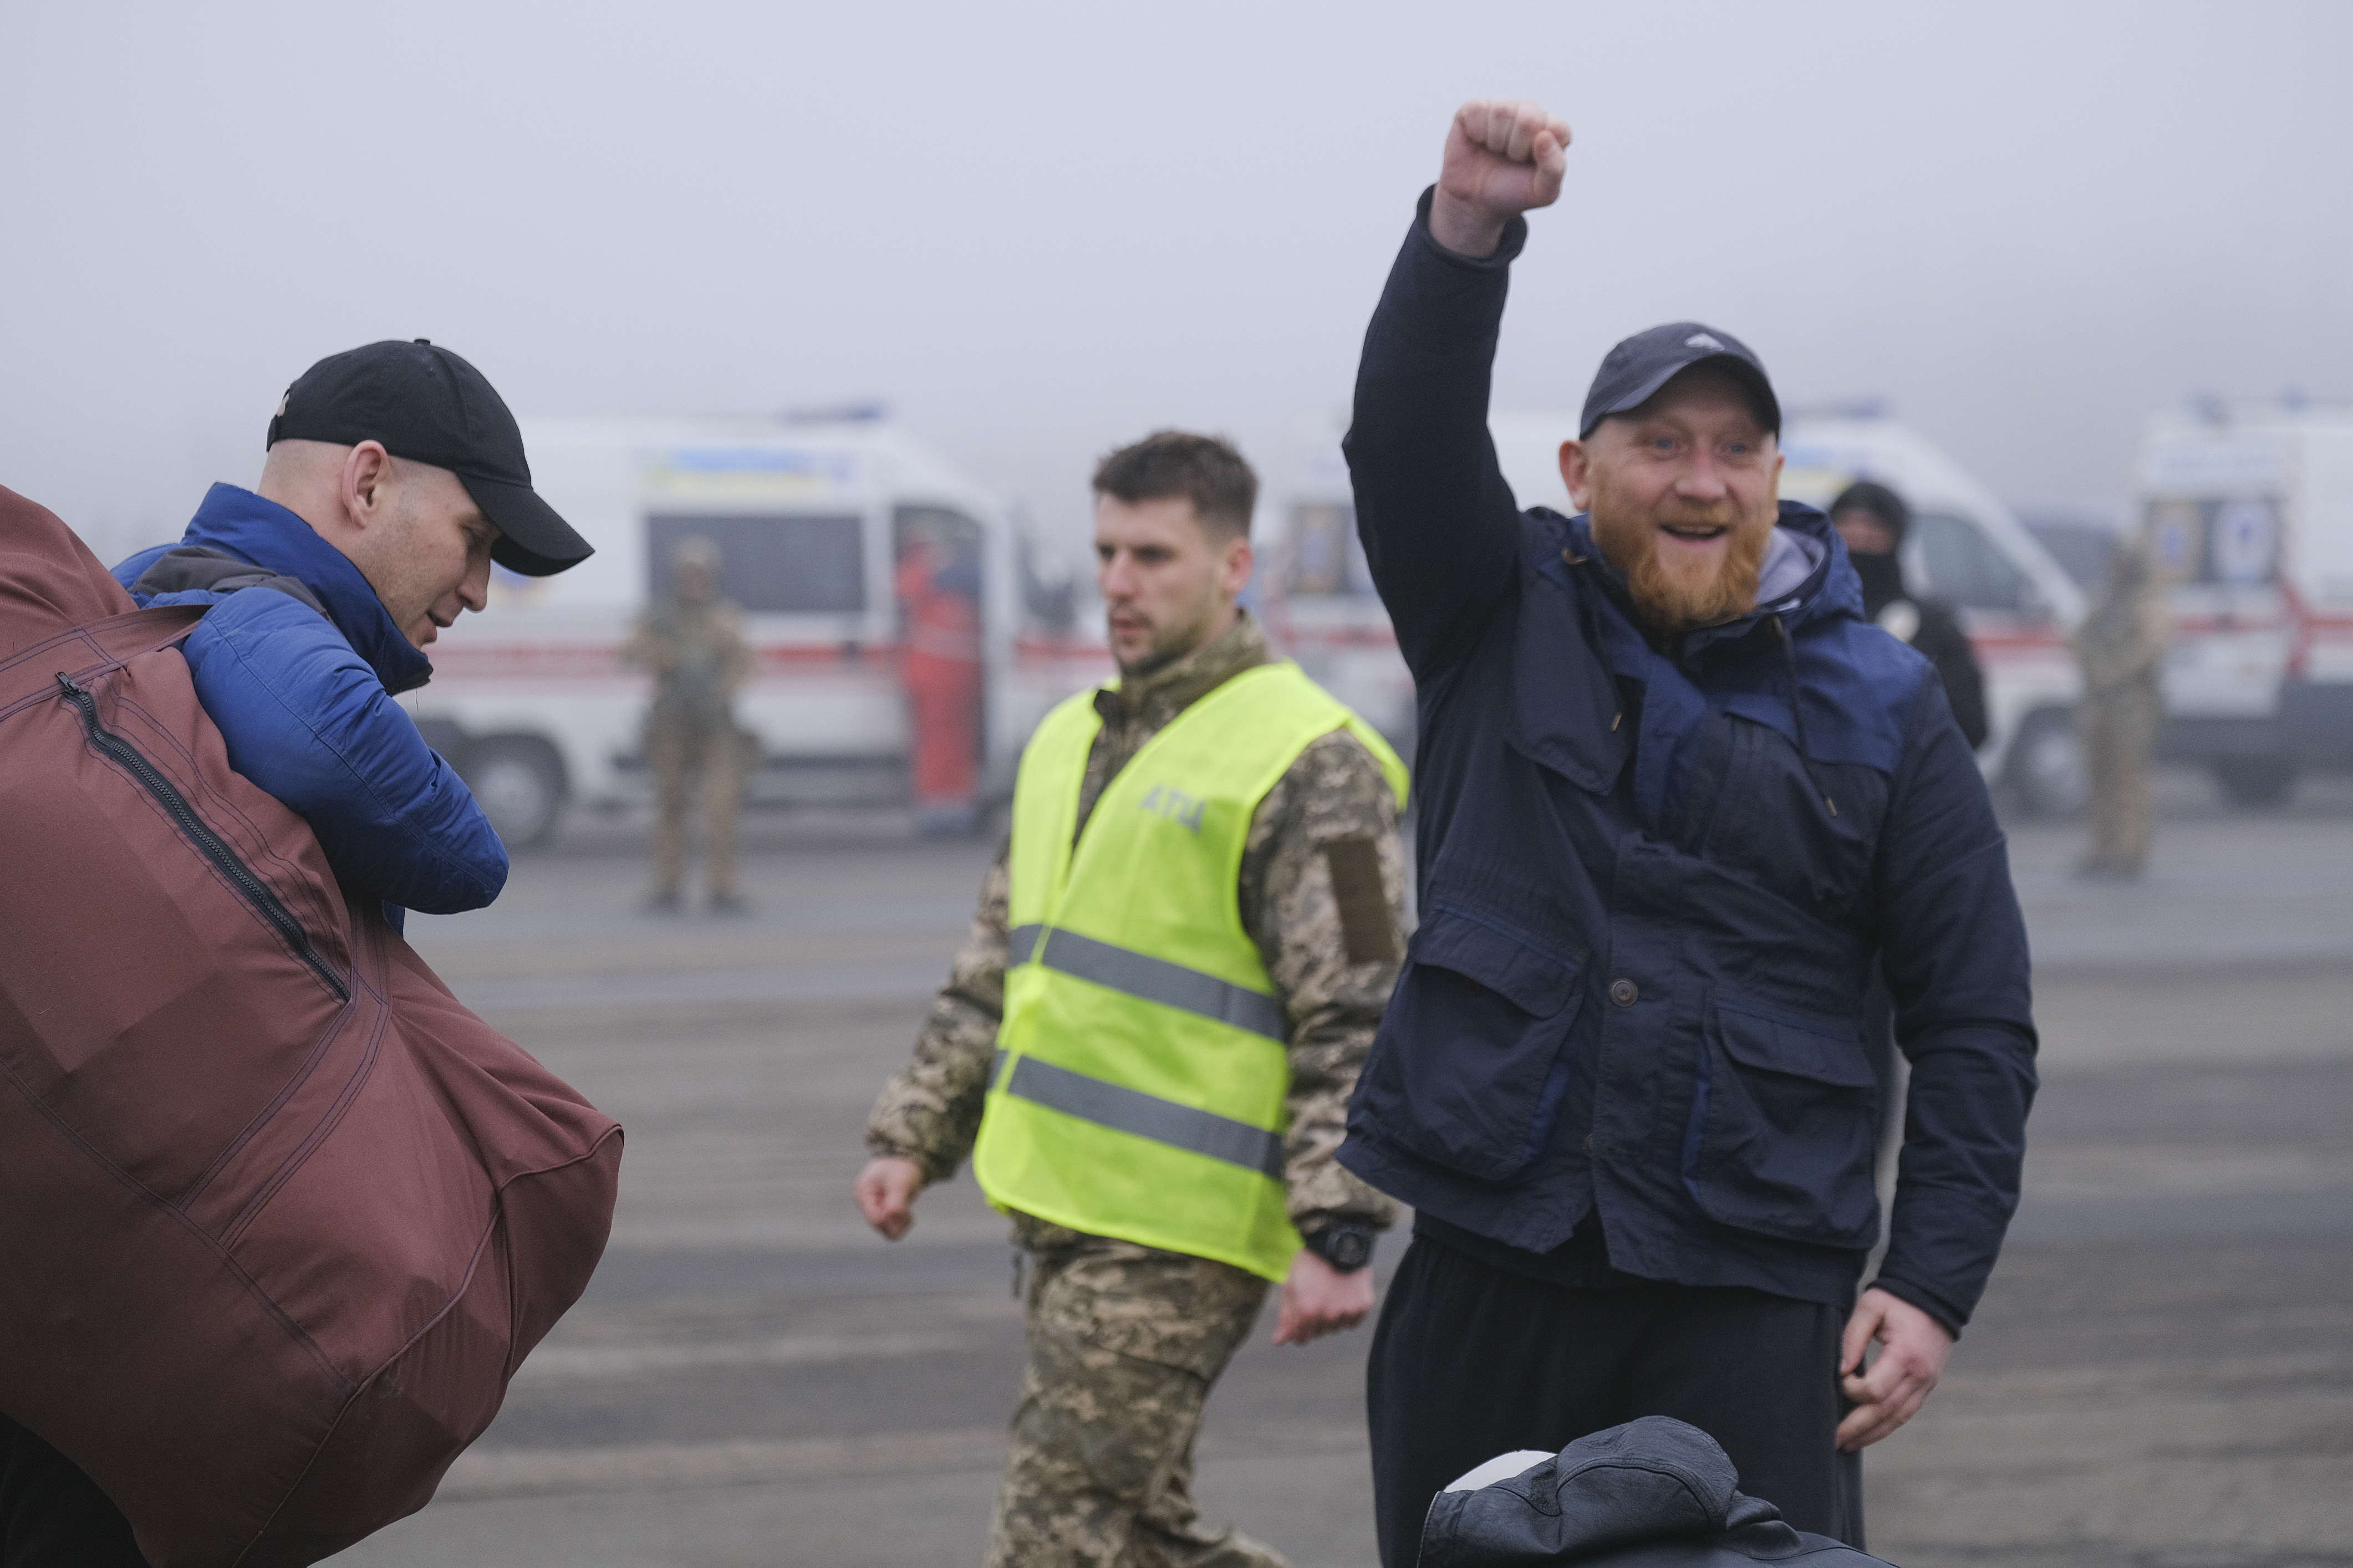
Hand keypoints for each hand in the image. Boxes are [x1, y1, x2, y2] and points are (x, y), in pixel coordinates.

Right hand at [854, 1156, 924, 1240]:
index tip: (907, 1212)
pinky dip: (902, 1222)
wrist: (907, 1158)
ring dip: (900, 1224)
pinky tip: (908, 1213)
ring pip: (887, 1230)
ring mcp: (874, 1207)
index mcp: (863, 1194)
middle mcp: (866, 1203)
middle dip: (897, 1223)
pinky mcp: (883, 1211)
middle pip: (880, 1227)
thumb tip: (891, 1219)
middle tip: (909, 1213)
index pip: (875, 1220)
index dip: (892, 1221)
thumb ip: (895, 1203)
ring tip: (909, 1212)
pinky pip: (892, 1226)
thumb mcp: (900, 1183)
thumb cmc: (901, 1167)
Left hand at [1271, 1249, 1375, 1346]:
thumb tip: (1278, 1341)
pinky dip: (1348, 1313)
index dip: (1298, 1329)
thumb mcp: (1291, 1285)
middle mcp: (1329, 1316)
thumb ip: (1286, 1316)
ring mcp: (1348, 1311)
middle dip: (1315, 1322)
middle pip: (1319, 1333)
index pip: (1301, 1338)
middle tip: (1316, 1299)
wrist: (1337, 1241)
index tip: (1300, 1319)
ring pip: (1337, 1328)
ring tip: (1330, 1294)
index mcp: (1307, 1312)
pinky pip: (1354, 1320)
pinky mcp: (1363, 1305)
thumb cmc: (1310, 1262)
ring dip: (1332, 1318)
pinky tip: (1343, 1295)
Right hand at [1431, 98, 1571, 257]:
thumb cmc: (1512, 192)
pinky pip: (1477, 111)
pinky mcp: (1476, 108)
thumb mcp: (1542, 193)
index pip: (1558, 129)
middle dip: (1516, 148)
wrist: (1475, 202)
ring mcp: (1504, 108)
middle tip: (1510, 160)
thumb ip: (1554, 169)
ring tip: (1494, 151)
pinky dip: (1476, 132)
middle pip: (1529, 119)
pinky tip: (1478, 141)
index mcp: (1553, 130)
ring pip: (1502, 112)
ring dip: (1496, 141)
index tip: (1530, 166)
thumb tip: (1543, 136)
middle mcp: (1530, 113)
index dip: (1540, 153)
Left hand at [1836, 1287, 1954, 1449]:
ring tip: (1847, 1444)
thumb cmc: (1898, 1299)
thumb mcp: (1871, 1306)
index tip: (1839, 1378)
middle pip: (1885, 1413)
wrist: (1935, 1297)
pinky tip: (1870, 1432)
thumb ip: (1852, 1337)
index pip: (1875, 1391)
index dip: (1851, 1390)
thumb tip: (1841, 1370)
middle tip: (1833, 1441)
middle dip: (1857, 1429)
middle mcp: (1920, 1376)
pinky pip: (1906, 1412)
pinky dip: (1887, 1425)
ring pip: (1898, 1418)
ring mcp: (1926, 1384)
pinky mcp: (1927, 1386)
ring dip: (1872, 1434)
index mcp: (1905, 1356)